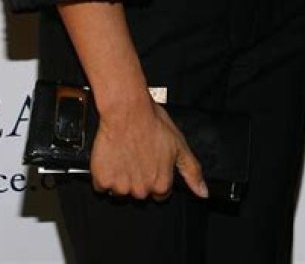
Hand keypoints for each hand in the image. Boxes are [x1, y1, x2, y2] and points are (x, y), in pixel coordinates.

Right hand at [90, 97, 208, 201]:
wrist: (127, 110)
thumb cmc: (153, 123)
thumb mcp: (179, 144)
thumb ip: (192, 171)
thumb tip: (203, 192)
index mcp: (161, 183)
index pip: (161, 194)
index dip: (157, 177)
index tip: (153, 163)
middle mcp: (141, 190)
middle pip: (140, 193)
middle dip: (140, 178)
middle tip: (139, 155)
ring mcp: (121, 187)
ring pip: (120, 191)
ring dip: (122, 177)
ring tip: (126, 154)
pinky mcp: (103, 180)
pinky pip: (102, 185)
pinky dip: (105, 174)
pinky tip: (113, 157)